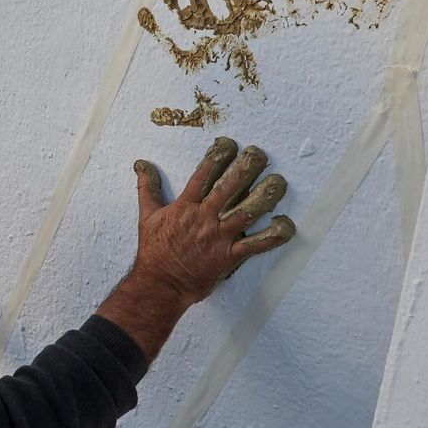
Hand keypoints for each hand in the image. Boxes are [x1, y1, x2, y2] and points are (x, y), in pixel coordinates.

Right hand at [95, 138, 295, 361]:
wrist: (160, 284)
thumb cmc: (154, 250)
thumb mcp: (146, 215)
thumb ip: (147, 187)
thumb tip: (141, 164)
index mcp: (185, 206)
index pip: (202, 175)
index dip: (217, 157)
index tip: (230, 143)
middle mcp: (204, 218)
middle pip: (228, 188)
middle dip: (245, 169)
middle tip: (259, 154)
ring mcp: (218, 237)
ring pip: (245, 213)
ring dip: (264, 197)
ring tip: (278, 182)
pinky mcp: (229, 256)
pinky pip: (255, 246)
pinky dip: (273, 236)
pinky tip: (286, 225)